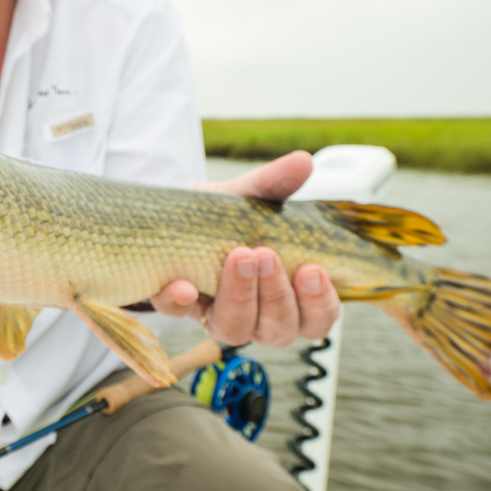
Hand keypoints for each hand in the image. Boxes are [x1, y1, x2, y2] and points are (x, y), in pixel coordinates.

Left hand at [151, 151, 340, 345]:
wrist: (171, 211)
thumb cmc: (224, 215)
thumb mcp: (250, 196)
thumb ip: (275, 184)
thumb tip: (303, 161)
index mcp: (287, 295)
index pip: (316, 319)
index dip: (319, 303)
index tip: (312, 269)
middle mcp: (257, 316)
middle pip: (279, 329)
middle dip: (277, 295)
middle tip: (267, 254)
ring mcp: (216, 315)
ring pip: (236, 330)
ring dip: (240, 297)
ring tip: (239, 256)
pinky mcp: (177, 305)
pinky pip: (179, 315)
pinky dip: (181, 301)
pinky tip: (185, 286)